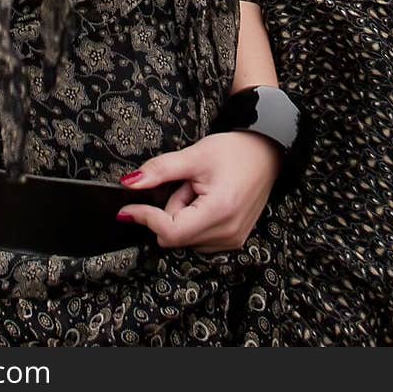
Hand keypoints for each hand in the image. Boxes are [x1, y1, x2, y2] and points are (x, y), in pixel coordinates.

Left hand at [116, 132, 282, 253]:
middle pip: (175, 236)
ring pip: (185, 238)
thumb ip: (160, 170)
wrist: (266, 152)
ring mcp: (233, 240)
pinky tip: (207, 200)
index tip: (127, 209)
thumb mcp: (194, 155)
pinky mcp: (234, 240)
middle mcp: (228, 233)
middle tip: (186, 183)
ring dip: (183, 216)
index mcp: (219, 212)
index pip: (170, 232)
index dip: (145, 218)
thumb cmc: (234, 151)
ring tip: (200, 189)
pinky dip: (194, 221)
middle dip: (171, 209)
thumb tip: (129, 183)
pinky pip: (199, 238)